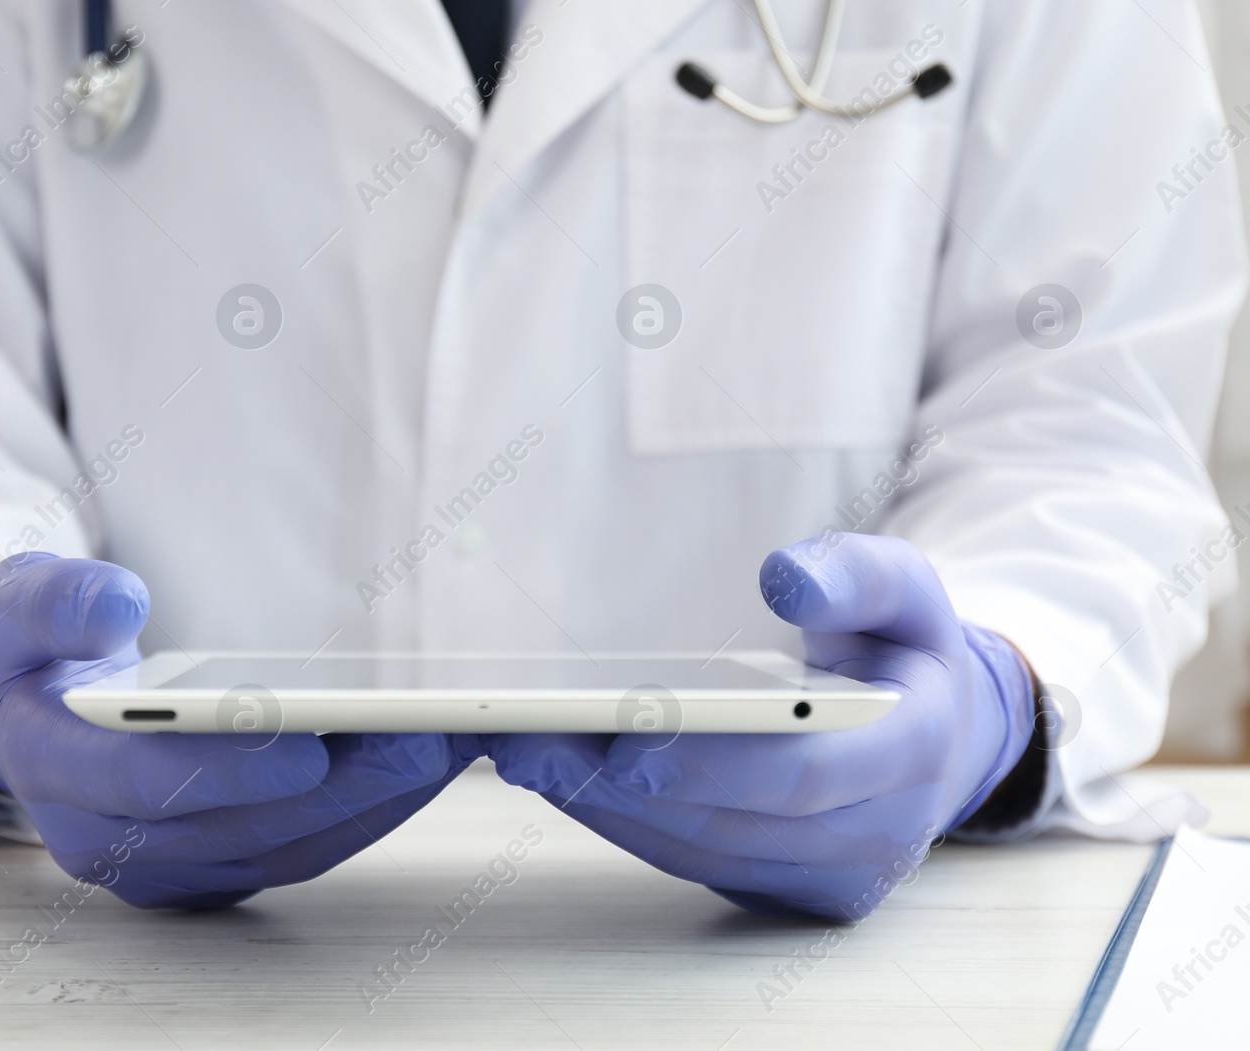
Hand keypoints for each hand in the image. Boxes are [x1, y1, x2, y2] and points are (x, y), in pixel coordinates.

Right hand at [0, 552, 480, 907]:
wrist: (29, 719)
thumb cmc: (36, 654)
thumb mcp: (18, 602)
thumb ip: (56, 600)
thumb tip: (117, 606)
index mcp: (53, 765)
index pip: (145, 781)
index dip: (229, 769)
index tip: (309, 748)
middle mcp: (105, 839)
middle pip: (236, 827)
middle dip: (337, 788)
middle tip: (420, 739)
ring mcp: (161, 867)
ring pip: (280, 851)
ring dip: (368, 806)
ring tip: (442, 748)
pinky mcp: (209, 873)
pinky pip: (295, 858)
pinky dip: (361, 818)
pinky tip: (414, 773)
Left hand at [487, 533, 1034, 918]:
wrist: (944, 739)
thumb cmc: (904, 652)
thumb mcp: (906, 590)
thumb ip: (856, 573)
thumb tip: (783, 577)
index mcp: (913, 750)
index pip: (805, 774)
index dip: (714, 765)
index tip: (625, 741)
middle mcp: (877, 832)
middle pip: (730, 823)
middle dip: (620, 787)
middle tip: (528, 740)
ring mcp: (832, 875)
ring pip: (699, 854)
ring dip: (604, 809)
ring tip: (524, 753)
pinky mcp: (788, 894)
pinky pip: (693, 866)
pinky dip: (624, 824)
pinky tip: (565, 778)